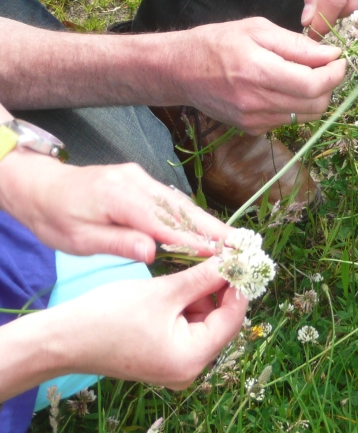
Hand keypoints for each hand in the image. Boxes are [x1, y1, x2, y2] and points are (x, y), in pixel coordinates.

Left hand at [0, 154, 231, 261]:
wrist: (40, 187)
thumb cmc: (55, 218)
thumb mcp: (77, 239)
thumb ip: (118, 243)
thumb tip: (154, 252)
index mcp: (120, 197)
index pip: (165, 223)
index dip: (195, 239)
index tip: (222, 253)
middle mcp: (136, 182)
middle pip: (182, 209)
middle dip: (214, 229)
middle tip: (242, 246)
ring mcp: (141, 178)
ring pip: (181, 203)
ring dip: (208, 223)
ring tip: (234, 241)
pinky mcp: (142, 180)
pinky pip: (172, 200)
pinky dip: (192, 216)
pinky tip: (208, 229)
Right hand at [51, 260, 246, 389]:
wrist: (63, 338)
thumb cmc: (110, 315)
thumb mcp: (165, 291)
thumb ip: (204, 276)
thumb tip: (235, 259)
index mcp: (192, 358)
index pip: (233, 317)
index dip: (239, 285)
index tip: (243, 258)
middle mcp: (189, 369)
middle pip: (222, 321)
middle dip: (221, 289)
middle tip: (222, 257)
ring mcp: (177, 366)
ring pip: (206, 322)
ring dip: (204, 295)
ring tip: (196, 268)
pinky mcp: (164, 358)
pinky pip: (188, 328)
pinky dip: (188, 305)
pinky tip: (181, 284)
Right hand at [173, 17, 345, 133]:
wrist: (179, 70)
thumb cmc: (218, 42)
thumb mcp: (258, 29)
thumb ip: (297, 45)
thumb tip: (331, 54)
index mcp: (258, 71)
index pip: (313, 85)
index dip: (335, 74)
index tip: (340, 60)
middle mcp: (256, 101)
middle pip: (316, 104)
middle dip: (329, 85)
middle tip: (325, 66)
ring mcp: (254, 120)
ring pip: (306, 116)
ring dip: (316, 97)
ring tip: (305, 75)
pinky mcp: (252, 129)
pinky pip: (289, 121)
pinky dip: (297, 105)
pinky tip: (284, 87)